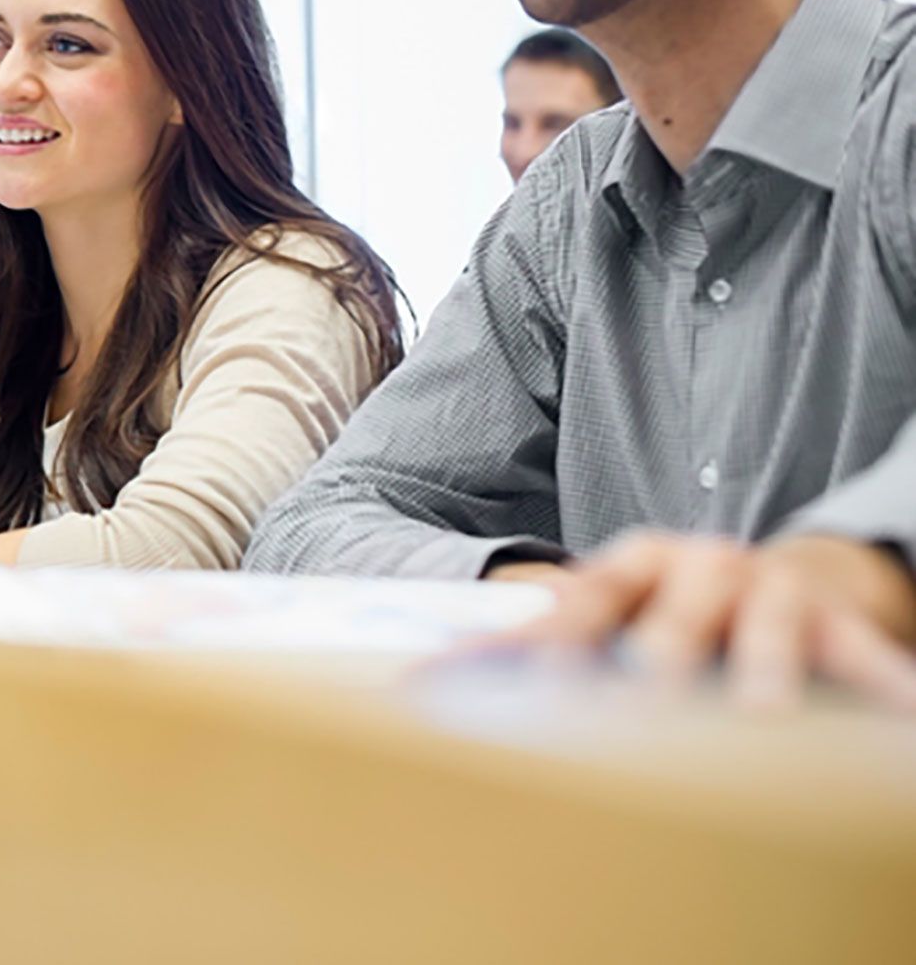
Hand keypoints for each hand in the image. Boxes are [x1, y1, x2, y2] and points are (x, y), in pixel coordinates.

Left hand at [486, 532, 915, 710]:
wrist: (775, 578)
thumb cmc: (662, 612)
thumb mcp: (601, 615)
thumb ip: (520, 646)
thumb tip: (413, 681)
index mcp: (628, 568)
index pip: (586, 600)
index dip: (561, 639)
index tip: (540, 686)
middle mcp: (694, 567)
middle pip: (674, 615)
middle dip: (659, 658)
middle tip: (644, 707)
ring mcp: (764, 587)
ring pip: (763, 625)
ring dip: (761, 666)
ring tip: (760, 711)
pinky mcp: (830, 618)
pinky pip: (858, 653)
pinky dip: (881, 681)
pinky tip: (899, 712)